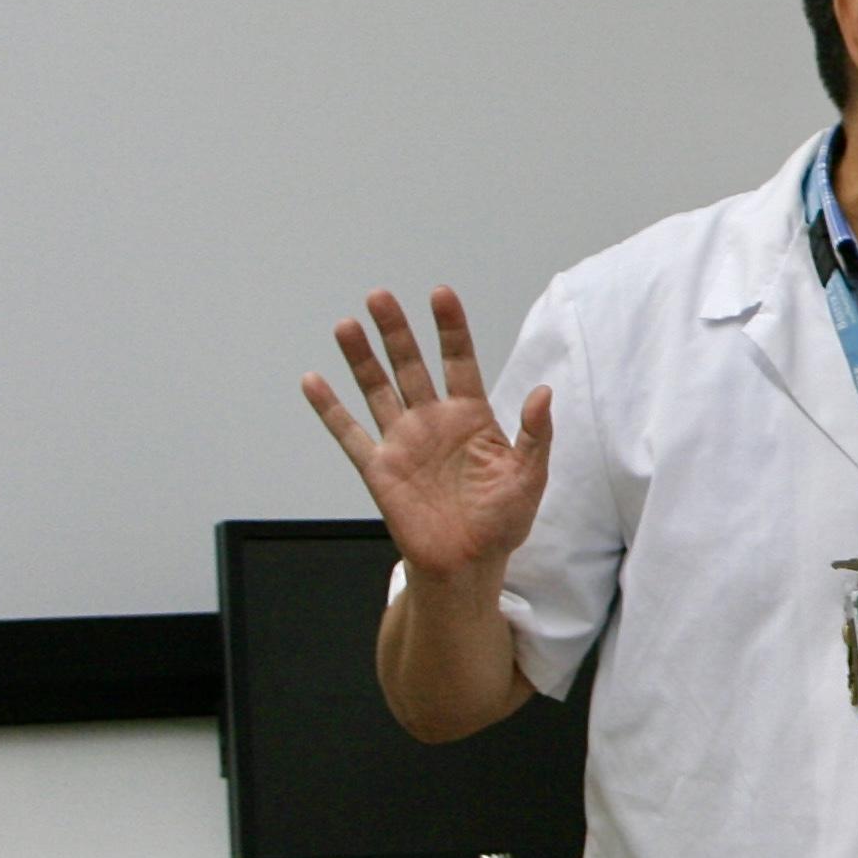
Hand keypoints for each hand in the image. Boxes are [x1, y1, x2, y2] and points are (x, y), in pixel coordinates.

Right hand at [302, 287, 550, 581]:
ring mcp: (403, 442)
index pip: (459, 360)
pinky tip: (313, 381)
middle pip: (411, 365)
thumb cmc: (502, 521)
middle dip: (396, 331)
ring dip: (361, 359)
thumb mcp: (529, 476)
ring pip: (377, 390)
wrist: (469, 564)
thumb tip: (543, 392)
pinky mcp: (380, 468)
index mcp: (471, 417)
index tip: (440, 294)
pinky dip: (330, 409)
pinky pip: (350, 433)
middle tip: (380, 296)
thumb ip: (535, 434)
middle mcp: (433, 421)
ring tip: (347, 325)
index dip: (450, 328)